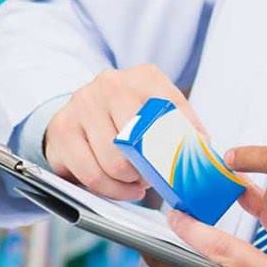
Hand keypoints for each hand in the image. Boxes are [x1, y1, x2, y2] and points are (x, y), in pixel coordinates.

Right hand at [44, 64, 204, 199]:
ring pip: (111, 163)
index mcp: (144, 77)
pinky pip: (89, 175)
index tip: (181, 165)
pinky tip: (117, 186)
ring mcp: (83, 105)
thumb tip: (203, 149)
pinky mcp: (62, 130)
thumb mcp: (161, 110)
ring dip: (128, 183)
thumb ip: (184, 126)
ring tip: (134, 183)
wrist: (84, 107)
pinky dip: (108, 189)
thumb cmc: (128, 113)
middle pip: (137, 142)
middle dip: (148, 170)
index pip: (171, 112)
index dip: (179, 145)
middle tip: (151, 177)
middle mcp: (110, 85)